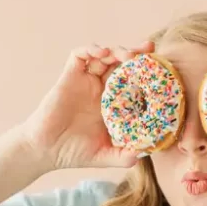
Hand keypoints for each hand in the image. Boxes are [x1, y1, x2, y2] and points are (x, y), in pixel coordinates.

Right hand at [21, 41, 155, 170]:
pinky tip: (102, 53)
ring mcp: (84, 81)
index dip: (146, 72)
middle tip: (150, 51)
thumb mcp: (106, 156)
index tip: (161, 68)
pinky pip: (79, 55)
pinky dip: (91, 49)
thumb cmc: (74, 153)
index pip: (133, 81)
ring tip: (128, 55)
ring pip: (104, 55)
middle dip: (136, 53)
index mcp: (112, 103)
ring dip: (117, 50)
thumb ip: (125, 156)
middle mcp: (100, 88)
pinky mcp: (68, 77)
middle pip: (121, 62)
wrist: (45, 152)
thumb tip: (145, 153)